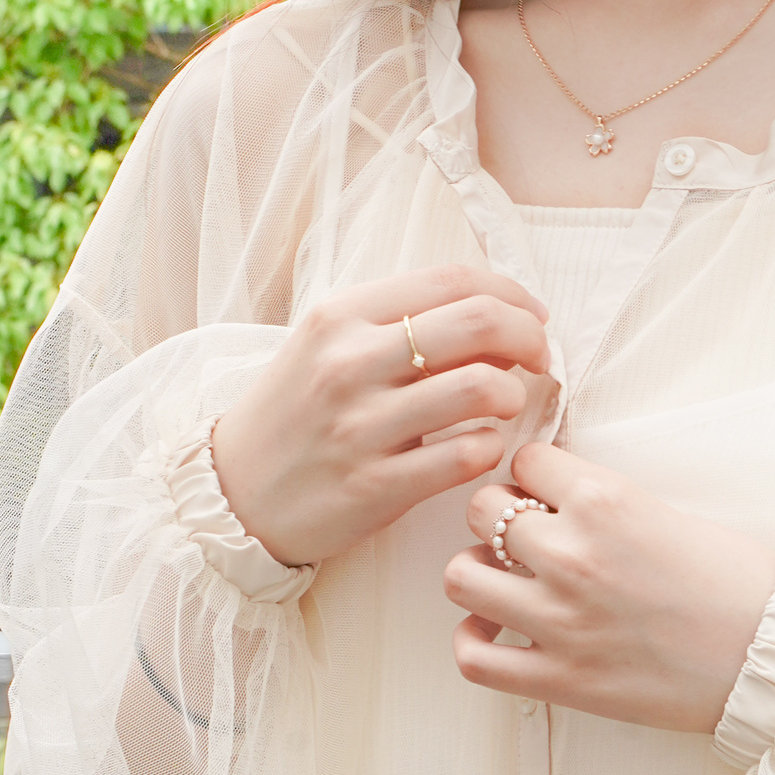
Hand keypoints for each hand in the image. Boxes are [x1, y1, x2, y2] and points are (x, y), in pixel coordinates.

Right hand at [211, 265, 550, 568]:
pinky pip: (463, 458)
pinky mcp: (374, 486)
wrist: (234, 492)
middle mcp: (350, 362)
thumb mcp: (329, 348)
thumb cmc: (297, 417)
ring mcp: (362, 426)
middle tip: (540, 359)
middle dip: (529, 337)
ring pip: (479, 389)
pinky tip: (484, 448)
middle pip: (477, 322)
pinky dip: (490, 448)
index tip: (532, 317)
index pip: (453, 281)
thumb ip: (399, 326)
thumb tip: (492, 316)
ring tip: (507, 406)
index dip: (511, 294)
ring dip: (514, 394)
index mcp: (343, 316)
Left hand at [444, 443, 774, 734]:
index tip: (549, 497)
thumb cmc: (739, 585)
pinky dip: (473, 642)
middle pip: (479, 510)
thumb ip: (605, 502)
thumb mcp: (670, 512)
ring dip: (477, 574)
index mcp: (604, 500)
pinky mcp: (561, 679)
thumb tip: (556, 497)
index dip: (534, 478)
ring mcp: (559, 621)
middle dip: (497, 519)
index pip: (524, 461)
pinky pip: (474, 658)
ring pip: (460, 577)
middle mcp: (572, 555)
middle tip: (525, 541)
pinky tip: (495, 633)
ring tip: (504, 584)